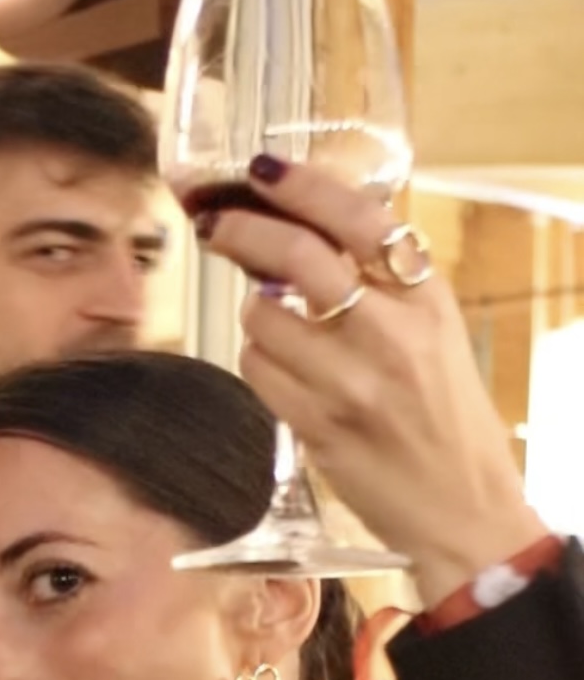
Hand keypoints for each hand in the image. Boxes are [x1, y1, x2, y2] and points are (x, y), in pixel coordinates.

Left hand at [199, 161, 546, 607]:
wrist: (463, 509)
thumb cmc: (444, 418)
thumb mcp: (434, 333)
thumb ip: (383, 283)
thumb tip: (304, 230)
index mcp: (425, 297)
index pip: (356, 217)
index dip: (300, 185)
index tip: (261, 169)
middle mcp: (391, 331)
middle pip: (295, 255)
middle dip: (242, 230)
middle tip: (216, 224)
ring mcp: (351, 380)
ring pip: (262, 316)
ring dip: (254, 313)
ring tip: (277, 327)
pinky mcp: (319, 424)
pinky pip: (258, 370)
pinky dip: (258, 361)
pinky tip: (281, 370)